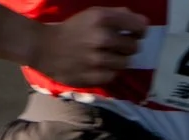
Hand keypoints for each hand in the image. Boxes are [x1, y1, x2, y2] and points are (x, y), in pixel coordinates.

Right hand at [26, 6, 147, 85]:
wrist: (45, 48)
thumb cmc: (72, 29)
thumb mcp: (92, 15)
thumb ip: (118, 16)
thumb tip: (143, 22)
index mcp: (102, 18)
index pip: (138, 26)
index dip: (140, 31)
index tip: (136, 33)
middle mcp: (101, 37)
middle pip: (134, 46)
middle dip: (128, 46)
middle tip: (116, 46)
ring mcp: (97, 59)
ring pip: (125, 63)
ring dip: (119, 60)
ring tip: (106, 56)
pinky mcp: (94, 76)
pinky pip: (114, 75)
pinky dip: (109, 71)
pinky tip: (99, 66)